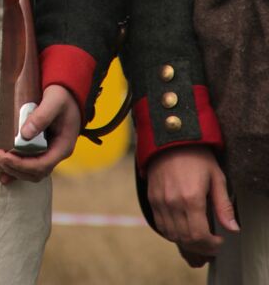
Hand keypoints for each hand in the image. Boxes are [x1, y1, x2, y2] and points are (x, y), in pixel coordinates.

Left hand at [0, 84, 80, 182]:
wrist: (68, 92)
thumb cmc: (62, 95)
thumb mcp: (54, 101)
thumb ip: (41, 116)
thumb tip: (24, 134)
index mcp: (63, 146)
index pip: (42, 165)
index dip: (22, 165)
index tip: (5, 157)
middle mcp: (58, 153)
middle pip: (36, 172)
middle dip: (15, 168)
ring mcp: (51, 152)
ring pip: (33, 171)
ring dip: (15, 169)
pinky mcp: (44, 148)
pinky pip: (31, 164)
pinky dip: (18, 169)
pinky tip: (4, 171)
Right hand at [146, 146, 238, 261]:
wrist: (170, 138)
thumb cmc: (196, 155)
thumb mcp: (216, 176)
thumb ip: (223, 205)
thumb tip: (232, 228)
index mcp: (191, 198)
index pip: (199, 236)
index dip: (211, 245)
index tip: (219, 241)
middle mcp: (173, 202)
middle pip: (185, 239)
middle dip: (201, 247)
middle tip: (210, 242)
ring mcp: (160, 201)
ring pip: (172, 235)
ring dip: (186, 241)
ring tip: (197, 237)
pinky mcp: (152, 198)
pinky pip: (160, 225)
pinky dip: (172, 232)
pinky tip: (182, 227)